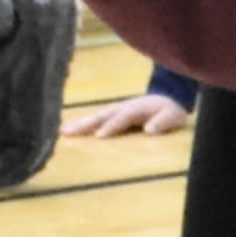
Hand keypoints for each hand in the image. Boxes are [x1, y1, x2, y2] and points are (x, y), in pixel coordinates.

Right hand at [64, 89, 192, 141]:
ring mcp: (114, 110)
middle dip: (86, 124)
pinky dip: (80, 124)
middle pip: (102, 115)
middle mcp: (121, 108)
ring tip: (62, 132)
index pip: (122, 118)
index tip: (100, 136)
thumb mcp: (173, 115)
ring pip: (94, 117)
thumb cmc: (170, 111)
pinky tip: (66, 131)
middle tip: (69, 132)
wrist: (166, 100)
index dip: (112, 126)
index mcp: (136, 108)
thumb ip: (163, 121)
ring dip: (79, 124)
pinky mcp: (110, 115)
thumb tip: (150, 130)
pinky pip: (94, 120)